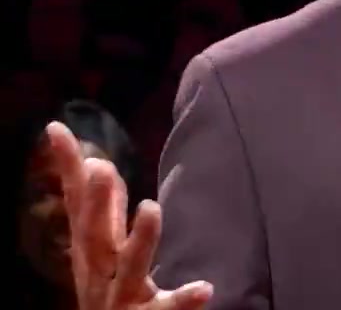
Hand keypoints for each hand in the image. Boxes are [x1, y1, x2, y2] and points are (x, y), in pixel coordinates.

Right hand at [46, 122, 212, 309]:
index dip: (68, 167)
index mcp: (91, 249)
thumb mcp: (103, 248)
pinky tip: (205, 287)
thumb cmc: (109, 291)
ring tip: (151, 206)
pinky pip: (164, 309)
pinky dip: (182, 298)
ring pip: (129, 267)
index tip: (56, 128)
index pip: (77, 203)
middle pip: (94, 233)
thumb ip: (105, 209)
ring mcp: (121, 295)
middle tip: (101, 165)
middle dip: (96, 201)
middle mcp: (100, 270)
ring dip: (141, 238)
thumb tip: (98, 163)